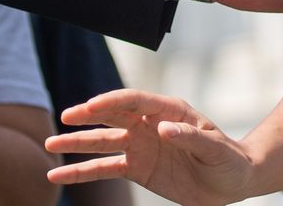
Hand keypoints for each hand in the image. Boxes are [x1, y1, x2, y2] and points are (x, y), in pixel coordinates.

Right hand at [45, 90, 253, 205]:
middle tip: (65, 118)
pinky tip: (60, 174)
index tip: (90, 108)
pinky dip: (81, 172)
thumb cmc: (228, 160)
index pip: (134, 101)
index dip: (112, 102)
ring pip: (102, 142)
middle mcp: (149, 124)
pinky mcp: (136, 168)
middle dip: (87, 116)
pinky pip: (105, 169)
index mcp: (169, 110)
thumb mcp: (215, 148)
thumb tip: (162, 128)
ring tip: (51, 144)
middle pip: (112, 116)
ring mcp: (140, 145)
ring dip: (76, 143)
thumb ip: (189, 137)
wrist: (232, 182)